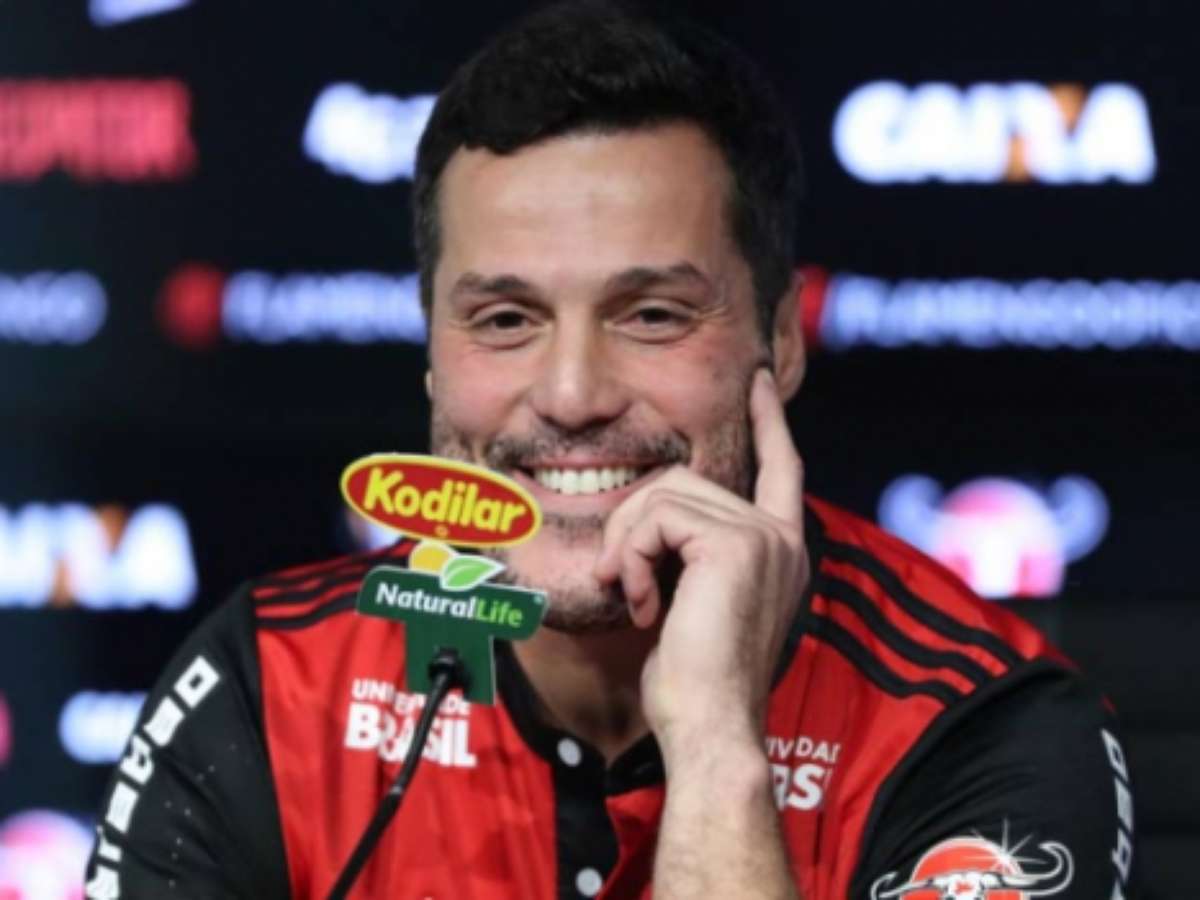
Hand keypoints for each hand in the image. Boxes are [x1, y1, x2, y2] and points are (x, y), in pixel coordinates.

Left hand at [593, 368, 809, 763]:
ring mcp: (763, 537)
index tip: (755, 383)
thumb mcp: (694, 606)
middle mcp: (781, 537)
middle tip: (620, 579)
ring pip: (664, 491)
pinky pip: (657, 515)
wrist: (711, 728)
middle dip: (634, 523)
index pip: (782, 468)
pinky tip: (640, 600)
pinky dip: (630, 554)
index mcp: (780, 550)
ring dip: (627, 543)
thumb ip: (689, 557)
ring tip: (631, 594)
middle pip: (685, 479)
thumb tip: (647, 522)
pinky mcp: (735, 545)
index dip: (769, 423)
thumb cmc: (694, 683)